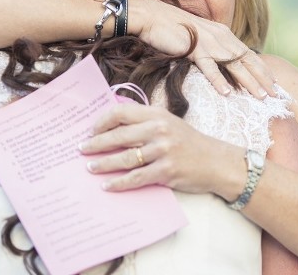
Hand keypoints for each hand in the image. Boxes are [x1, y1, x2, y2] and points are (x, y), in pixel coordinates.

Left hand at [78, 103, 245, 199]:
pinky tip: (107, 185)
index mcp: (157, 114)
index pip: (121, 113)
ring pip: (124, 158)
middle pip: (118, 136)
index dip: (102, 121)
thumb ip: (145, 121)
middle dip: (96, 144)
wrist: (215, 162)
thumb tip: (112, 123)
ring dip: (103, 164)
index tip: (91, 130)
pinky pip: (135, 178)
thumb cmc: (189, 142)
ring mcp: (163, 150)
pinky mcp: (166, 171)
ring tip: (90, 167)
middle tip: (82, 150)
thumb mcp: (169, 122)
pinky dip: (118, 182)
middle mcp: (159, 129)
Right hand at [136, 0, 275, 98]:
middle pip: (247, 60)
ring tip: (261, 97)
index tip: (273, 84)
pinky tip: (226, 93)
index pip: (248, 54)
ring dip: (249, 82)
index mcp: (223, 34)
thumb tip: (220, 66)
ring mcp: (209, 42)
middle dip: (263, 78)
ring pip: (234, 65)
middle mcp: (221, 37)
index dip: (262, 70)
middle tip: (276, 95)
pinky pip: (209, 67)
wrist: (153, 17)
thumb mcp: (199, 39)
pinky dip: (218, 80)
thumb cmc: (173, 30)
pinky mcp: (194, 48)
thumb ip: (212, 50)